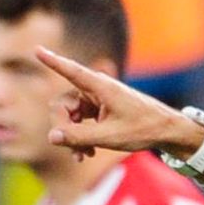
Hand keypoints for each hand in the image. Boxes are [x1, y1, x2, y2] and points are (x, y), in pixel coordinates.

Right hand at [35, 47, 203, 162]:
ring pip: (70, 116)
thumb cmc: (144, 129)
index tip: (36, 49)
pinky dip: (81, 136)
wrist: (167, 131)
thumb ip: (79, 137)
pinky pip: (80, 121)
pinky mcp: (100, 110)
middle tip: (74, 150)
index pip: (70, 71)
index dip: (52, 61)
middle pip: (62, 104)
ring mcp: (97, 100)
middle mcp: (95, 89)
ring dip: (72, 136)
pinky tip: (87, 153)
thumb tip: (51, 137)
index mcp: (100, 87)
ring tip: (83, 155)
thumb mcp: (110, 136)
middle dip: (63, 128)